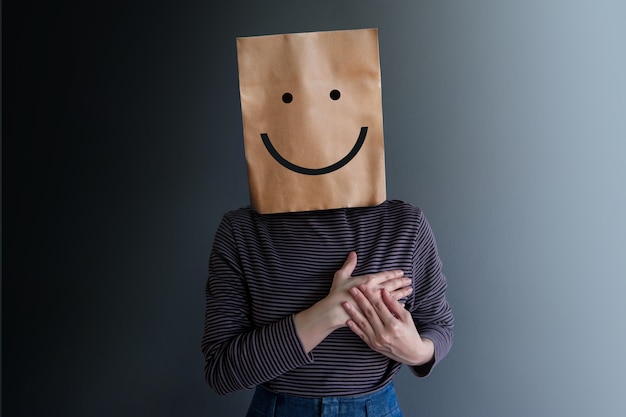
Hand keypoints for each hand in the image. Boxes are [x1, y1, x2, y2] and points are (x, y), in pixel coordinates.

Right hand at [294, 251, 411, 352]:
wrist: (334, 311)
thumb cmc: (337, 293)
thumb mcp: (341, 276)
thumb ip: (349, 264)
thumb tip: (353, 253)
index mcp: (368, 280)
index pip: (385, 275)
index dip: (394, 273)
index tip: (402, 272)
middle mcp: (375, 290)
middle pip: (392, 285)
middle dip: (401, 282)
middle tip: (409, 281)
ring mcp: (376, 302)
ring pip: (393, 296)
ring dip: (402, 293)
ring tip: (409, 290)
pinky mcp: (375, 312)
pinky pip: (389, 308)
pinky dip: (396, 305)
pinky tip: (402, 304)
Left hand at [343, 285, 434, 365]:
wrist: (411, 354)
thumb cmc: (410, 333)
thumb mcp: (406, 317)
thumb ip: (394, 304)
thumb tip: (384, 291)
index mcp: (393, 325)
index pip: (379, 306)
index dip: (370, 295)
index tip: (363, 286)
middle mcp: (384, 333)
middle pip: (369, 313)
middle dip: (360, 300)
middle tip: (352, 289)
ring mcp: (377, 340)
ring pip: (362, 323)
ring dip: (353, 312)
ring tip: (345, 303)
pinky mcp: (372, 345)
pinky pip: (361, 334)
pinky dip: (354, 327)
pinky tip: (347, 319)